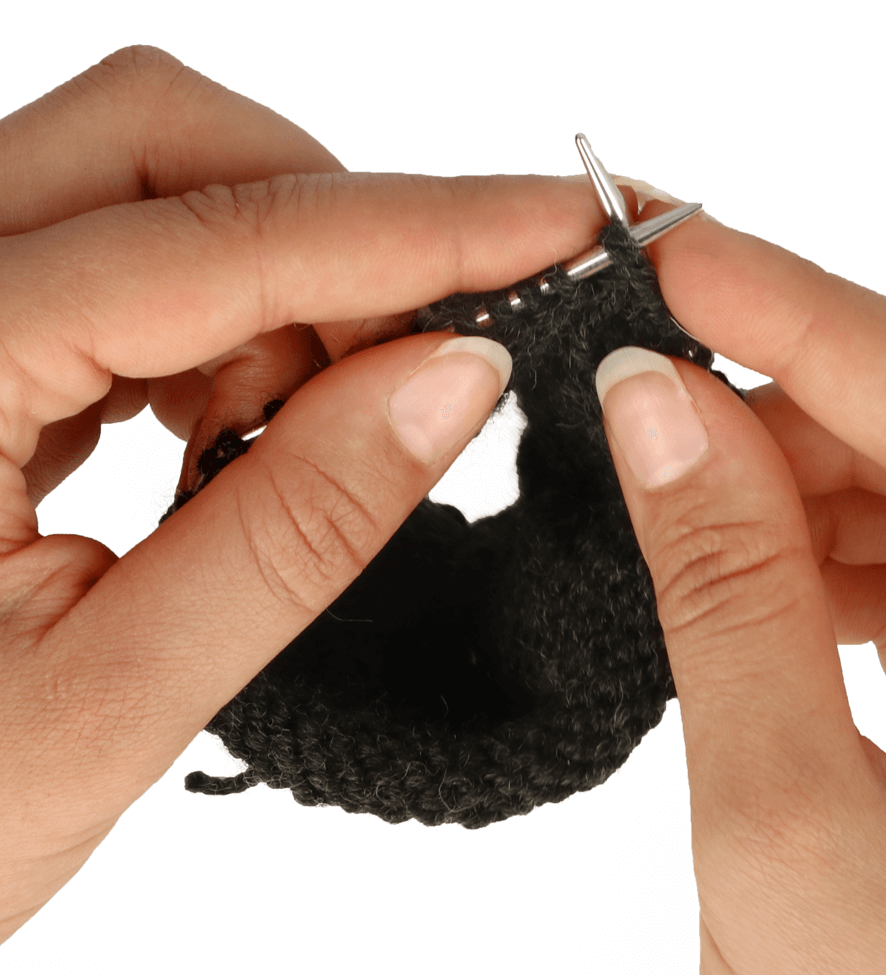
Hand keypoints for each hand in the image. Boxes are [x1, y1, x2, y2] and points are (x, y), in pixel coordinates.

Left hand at [0, 46, 602, 942]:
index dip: (417, 229)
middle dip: (333, 239)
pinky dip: (226, 325)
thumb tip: (455, 380)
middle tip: (417, 370)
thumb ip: (293, 529)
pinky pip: (127, 264)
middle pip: (165, 148)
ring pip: (154, 194)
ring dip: (280, 294)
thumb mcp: (111, 698)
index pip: (217, 245)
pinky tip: (227, 435)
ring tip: (290, 447)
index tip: (556, 224)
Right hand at [598, 202, 885, 974]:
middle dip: (784, 408)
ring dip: (789, 481)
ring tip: (684, 504)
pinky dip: (813, 544)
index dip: (814, 321)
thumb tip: (649, 407)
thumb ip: (720, 591)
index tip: (684, 255)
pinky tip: (752, 574)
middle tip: (641, 389)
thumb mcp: (782, 817)